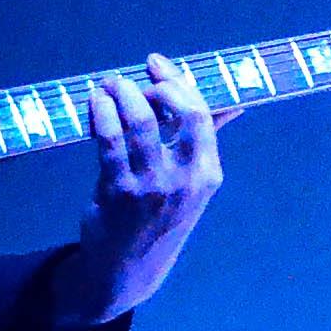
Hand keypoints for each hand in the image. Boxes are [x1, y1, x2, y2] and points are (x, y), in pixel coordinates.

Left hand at [59, 54, 221, 322]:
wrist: (128, 267)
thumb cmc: (161, 215)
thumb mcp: (192, 183)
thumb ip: (206, 141)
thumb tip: (235, 106)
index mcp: (207, 174)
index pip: (201, 116)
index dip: (178, 83)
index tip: (157, 64)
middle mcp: (184, 180)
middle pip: (180, 115)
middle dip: (155, 85)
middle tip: (132, 76)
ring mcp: (151, 187)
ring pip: (140, 123)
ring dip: (121, 93)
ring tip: (109, 83)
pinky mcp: (118, 191)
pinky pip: (109, 141)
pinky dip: (101, 114)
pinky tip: (94, 102)